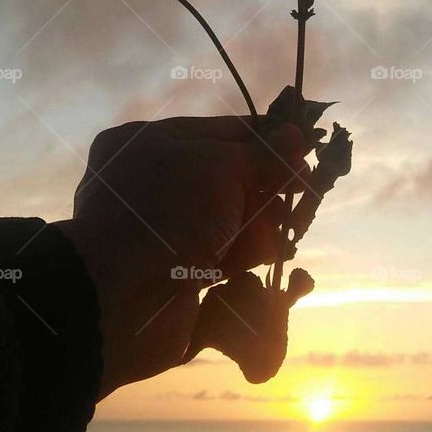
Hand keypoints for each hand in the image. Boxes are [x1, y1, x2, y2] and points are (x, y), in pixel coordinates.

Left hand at [54, 116, 305, 397]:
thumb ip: (263, 155)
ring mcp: (162, 234)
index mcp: (148, 145)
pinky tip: (279, 258)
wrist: (123, 298)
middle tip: (308, 190)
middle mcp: (152, 186)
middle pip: (227, 180)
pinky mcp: (176, 278)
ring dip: (265, 224)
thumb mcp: (221, 167)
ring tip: (295, 225)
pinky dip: (250, 258)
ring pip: (228, 222)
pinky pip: (222, 261)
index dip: (265, 141)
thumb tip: (295, 135)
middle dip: (270, 187)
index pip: (220, 133)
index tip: (303, 146)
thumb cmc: (169, 213)